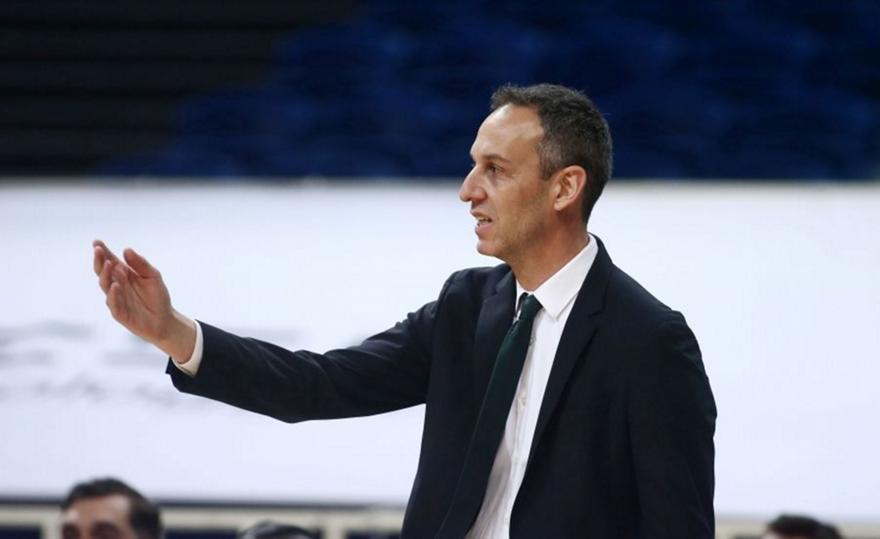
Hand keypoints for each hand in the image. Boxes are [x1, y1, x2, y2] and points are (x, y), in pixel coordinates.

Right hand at [93, 239, 195, 360]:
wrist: (165, 320)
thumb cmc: (157, 297)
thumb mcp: (152, 276)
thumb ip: (141, 264)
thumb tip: (127, 250)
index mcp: (124, 275)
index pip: (110, 261)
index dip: (103, 252)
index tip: (97, 242)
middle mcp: (117, 285)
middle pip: (103, 272)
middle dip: (100, 261)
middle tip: (98, 250)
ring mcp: (116, 299)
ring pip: (106, 286)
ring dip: (106, 275)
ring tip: (109, 264)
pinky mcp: (120, 313)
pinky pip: (113, 304)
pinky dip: (113, 295)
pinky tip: (115, 286)